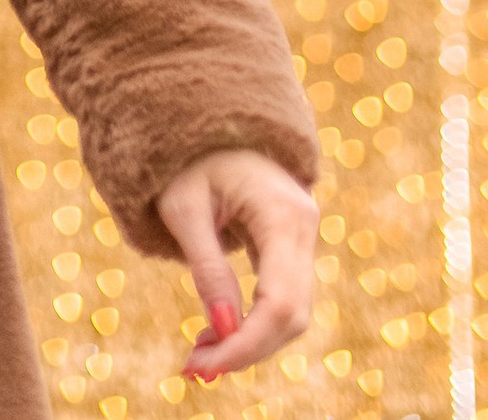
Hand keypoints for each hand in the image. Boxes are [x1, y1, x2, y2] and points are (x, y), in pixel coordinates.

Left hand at [157, 147, 315, 380]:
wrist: (207, 118)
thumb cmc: (187, 156)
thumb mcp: (183, 206)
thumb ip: (206, 267)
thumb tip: (223, 330)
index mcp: (282, 213)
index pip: (278, 302)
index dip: (245, 344)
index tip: (201, 365)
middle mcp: (304, 225)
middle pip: (291, 315)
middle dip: (246, 350)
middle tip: (193, 367)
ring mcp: (303, 235)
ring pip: (291, 312)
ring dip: (250, 342)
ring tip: (199, 354)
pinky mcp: (291, 244)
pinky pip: (282, 296)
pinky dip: (254, 323)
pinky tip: (217, 334)